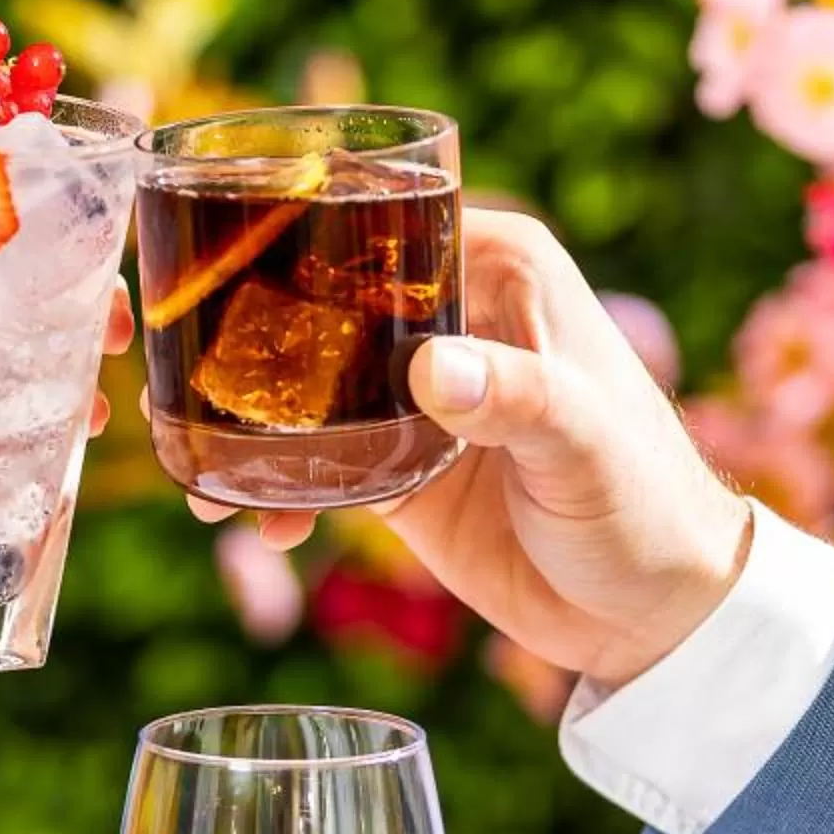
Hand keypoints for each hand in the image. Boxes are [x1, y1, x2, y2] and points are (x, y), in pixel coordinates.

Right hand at [197, 211, 751, 690]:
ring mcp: (421, 397)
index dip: (304, 232)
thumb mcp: (583, 443)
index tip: (224, 266)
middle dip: (254, 339)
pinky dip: (281, 490)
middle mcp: (453, 317)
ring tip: (196, 470)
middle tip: (179, 377)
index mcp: (502, 268)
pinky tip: (252, 520)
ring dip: (253, 424)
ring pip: (312, 386)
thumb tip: (431, 369)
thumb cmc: (646, 504)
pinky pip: (321, 465)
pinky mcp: (403, 470)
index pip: (385, 219)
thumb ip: (513, 398)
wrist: (655, 614)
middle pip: (329, 300)